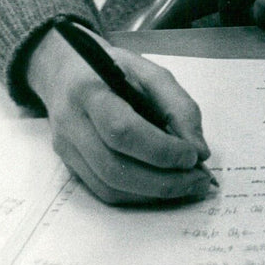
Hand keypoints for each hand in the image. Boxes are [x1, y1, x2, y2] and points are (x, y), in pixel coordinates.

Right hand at [27, 27, 213, 204]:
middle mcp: (72, 124)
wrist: (66, 73)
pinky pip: (104, 191)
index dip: (160, 149)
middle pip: (114, 167)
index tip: (192, 156)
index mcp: (90, 92)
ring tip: (187, 185)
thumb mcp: (151, 73)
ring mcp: (67, 149)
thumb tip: (198, 151)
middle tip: (198, 180)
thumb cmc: (113, 69)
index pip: (122, 130)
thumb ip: (179, 106)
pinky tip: (162, 185)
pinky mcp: (70, 167)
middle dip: (163, 181)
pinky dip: (139, 195)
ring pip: (109, 187)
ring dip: (154, 193)